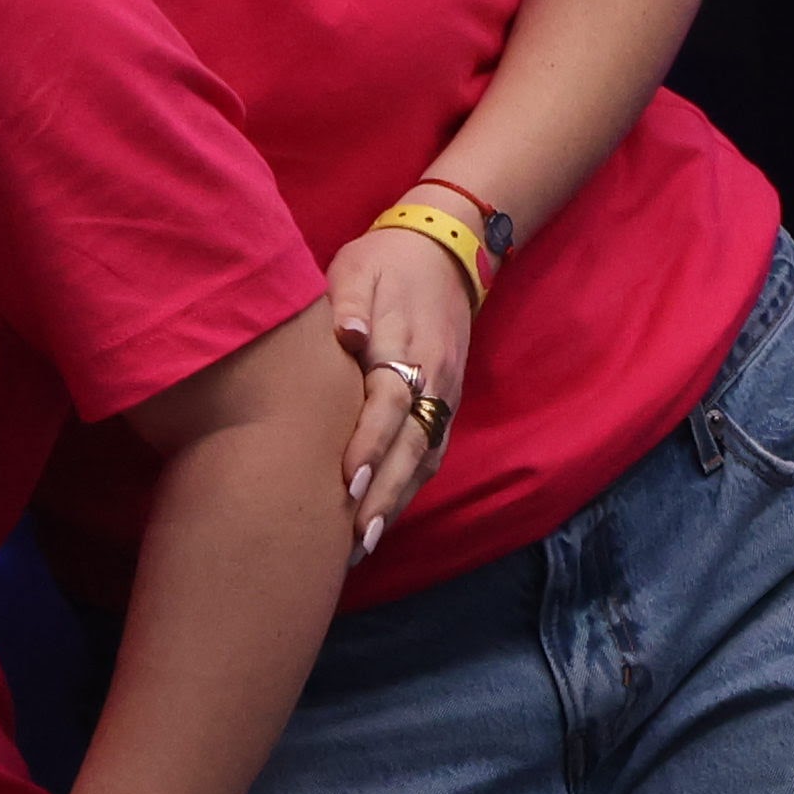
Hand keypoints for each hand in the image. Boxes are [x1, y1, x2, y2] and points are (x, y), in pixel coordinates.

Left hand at [323, 226, 476, 541]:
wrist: (444, 250)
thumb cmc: (385, 263)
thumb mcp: (358, 266)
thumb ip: (349, 301)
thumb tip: (347, 334)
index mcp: (406, 344)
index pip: (389, 403)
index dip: (370, 444)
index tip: (346, 481)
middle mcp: (432, 377)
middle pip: (411, 444)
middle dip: (385, 493)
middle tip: (356, 537)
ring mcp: (445, 394)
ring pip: (425, 457)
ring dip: (397, 501)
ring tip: (363, 543)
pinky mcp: (447, 403)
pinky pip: (432, 453)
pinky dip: (410, 488)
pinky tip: (383, 517)